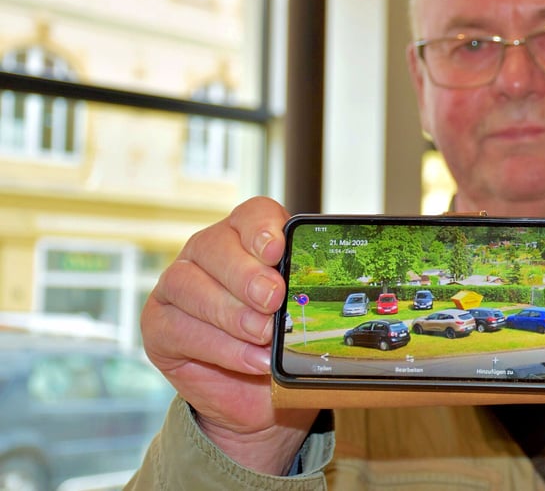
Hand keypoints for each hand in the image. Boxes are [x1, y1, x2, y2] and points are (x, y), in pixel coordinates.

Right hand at [140, 197, 316, 474]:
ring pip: (188, 283)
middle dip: (246, 274)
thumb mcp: (302, 317)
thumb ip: (307, 298)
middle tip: (274, 300)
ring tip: (263, 336)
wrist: (254, 393)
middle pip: (215, 245)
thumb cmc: (281, 342)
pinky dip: (220, 346)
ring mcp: (177, 285)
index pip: (252, 215)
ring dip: (230, 312)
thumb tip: (322, 294)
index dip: (262, 228)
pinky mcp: (158, 324)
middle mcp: (208, 253)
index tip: (277, 250)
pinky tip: (251, 359)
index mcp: (248, 239)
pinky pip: (179, 327)